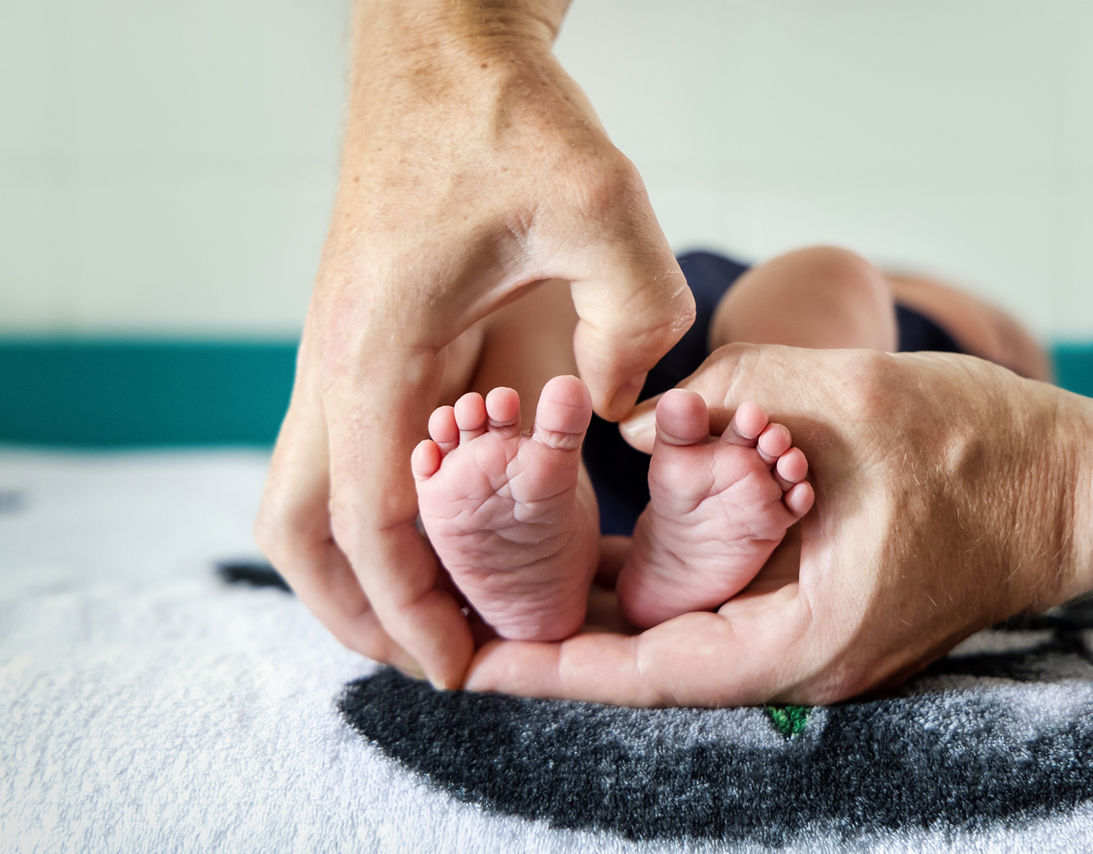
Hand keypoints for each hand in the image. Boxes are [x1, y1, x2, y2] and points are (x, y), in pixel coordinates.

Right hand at [254, 2, 692, 685]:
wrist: (446, 58)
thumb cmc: (505, 117)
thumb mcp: (599, 200)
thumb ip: (634, 312)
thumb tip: (624, 411)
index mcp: (374, 350)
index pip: (368, 520)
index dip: (413, 610)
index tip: (465, 669)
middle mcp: (339, 365)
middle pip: (303, 531)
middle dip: (359, 612)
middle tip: (441, 662)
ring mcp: (349, 357)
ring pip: (316, 499)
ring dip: (366, 572)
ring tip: (448, 619)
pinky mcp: (378, 345)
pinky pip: (361, 456)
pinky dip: (395, 516)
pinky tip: (467, 533)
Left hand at [464, 345, 1092, 704]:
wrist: (1088, 489)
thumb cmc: (995, 451)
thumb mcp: (859, 399)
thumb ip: (738, 394)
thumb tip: (637, 419)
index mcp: (805, 640)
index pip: (649, 673)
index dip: (553, 668)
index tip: (468, 664)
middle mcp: (802, 658)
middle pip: (651, 664)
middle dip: (559, 641)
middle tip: (462, 617)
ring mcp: (815, 637)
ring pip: (683, 637)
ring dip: (605, 613)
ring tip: (510, 583)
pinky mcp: (824, 603)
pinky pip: (722, 605)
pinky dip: (662, 583)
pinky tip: (609, 549)